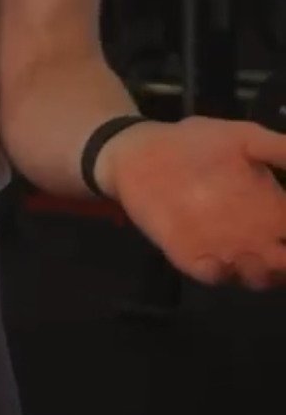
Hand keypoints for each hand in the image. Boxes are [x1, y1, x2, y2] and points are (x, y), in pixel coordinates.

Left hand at [98, 117, 285, 288]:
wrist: (142, 151)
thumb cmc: (196, 142)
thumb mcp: (243, 137)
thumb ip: (279, 150)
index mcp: (271, 208)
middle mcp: (254, 235)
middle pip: (283, 263)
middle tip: (282, 254)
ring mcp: (224, 249)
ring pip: (255, 276)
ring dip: (263, 273)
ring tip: (259, 257)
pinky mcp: (191, 257)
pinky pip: (213, 276)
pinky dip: (221, 273)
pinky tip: (220, 260)